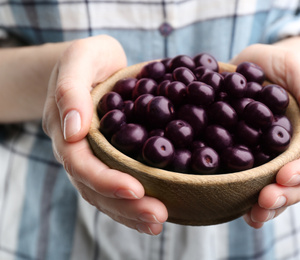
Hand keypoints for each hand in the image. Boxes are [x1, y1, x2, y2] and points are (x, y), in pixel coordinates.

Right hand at [42, 35, 167, 234]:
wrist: (92, 65)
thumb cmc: (88, 57)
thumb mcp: (80, 58)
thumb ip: (71, 90)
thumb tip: (74, 129)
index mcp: (65, 129)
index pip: (81, 163)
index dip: (105, 180)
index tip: (135, 190)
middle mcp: (76, 150)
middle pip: (94, 187)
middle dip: (124, 206)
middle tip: (157, 216)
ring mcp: (92, 157)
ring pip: (104, 194)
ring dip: (130, 212)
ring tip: (158, 222)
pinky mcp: (110, 159)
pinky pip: (117, 186)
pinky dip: (133, 203)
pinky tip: (155, 213)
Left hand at [231, 37, 299, 227]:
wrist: (254, 64)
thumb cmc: (281, 63)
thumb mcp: (297, 69)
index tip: (284, 176)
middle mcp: (293, 150)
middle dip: (285, 195)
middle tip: (264, 202)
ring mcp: (271, 157)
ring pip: (279, 190)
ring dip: (269, 207)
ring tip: (254, 215)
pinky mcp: (249, 159)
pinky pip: (252, 185)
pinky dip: (248, 202)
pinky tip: (239, 211)